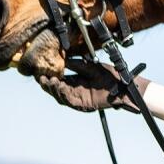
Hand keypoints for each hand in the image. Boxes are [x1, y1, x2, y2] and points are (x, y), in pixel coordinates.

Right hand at [36, 59, 150, 113]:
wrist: (123, 84)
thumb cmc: (109, 75)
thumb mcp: (89, 66)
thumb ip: (76, 64)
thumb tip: (61, 59)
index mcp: (75, 82)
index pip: (58, 80)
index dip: (49, 76)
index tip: (41, 70)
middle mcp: (74, 91)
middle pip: (56, 89)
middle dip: (47, 83)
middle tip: (40, 77)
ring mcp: (78, 99)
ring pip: (60, 96)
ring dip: (53, 88)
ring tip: (48, 80)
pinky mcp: (83, 105)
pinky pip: (70, 100)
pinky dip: (63, 93)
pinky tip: (60, 86)